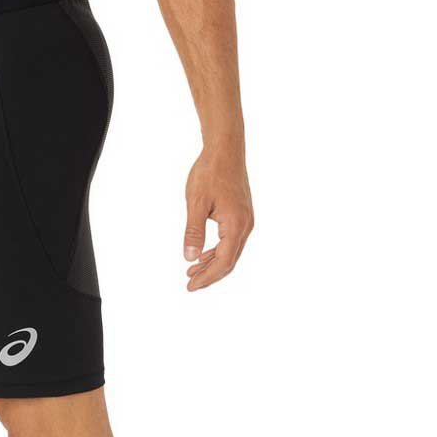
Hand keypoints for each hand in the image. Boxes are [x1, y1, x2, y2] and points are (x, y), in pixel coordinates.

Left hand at [183, 147, 253, 290]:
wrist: (225, 149)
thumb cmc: (210, 172)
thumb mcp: (195, 203)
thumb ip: (193, 232)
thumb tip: (190, 258)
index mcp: (235, 225)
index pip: (223, 262)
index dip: (207, 277)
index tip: (190, 286)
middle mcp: (245, 225)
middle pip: (229, 261)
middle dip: (209, 275)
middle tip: (189, 285)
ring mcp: (246, 220)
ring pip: (231, 252)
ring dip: (212, 264)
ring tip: (192, 272)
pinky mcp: (242, 215)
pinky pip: (231, 241)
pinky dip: (217, 252)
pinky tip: (203, 255)